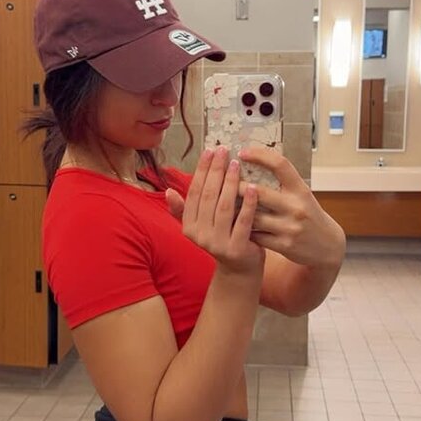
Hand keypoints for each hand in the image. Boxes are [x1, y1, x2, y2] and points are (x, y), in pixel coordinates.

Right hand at [165, 147, 264, 276]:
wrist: (240, 270)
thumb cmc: (222, 239)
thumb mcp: (201, 225)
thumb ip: (184, 210)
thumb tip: (168, 192)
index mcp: (189, 226)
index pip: (194, 192)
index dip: (201, 171)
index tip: (210, 151)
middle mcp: (199, 235)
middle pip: (208, 196)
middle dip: (216, 171)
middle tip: (224, 150)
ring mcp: (217, 244)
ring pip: (224, 207)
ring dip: (230, 182)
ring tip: (236, 164)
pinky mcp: (236, 249)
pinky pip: (243, 221)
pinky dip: (248, 203)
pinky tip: (253, 186)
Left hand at [235, 145, 345, 268]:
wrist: (327, 245)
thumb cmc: (308, 215)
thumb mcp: (302, 195)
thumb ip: (282, 183)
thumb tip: (252, 163)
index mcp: (301, 189)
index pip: (280, 165)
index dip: (260, 155)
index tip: (243, 152)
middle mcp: (296, 207)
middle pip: (259, 192)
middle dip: (238, 186)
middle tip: (223, 181)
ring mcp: (290, 227)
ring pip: (253, 216)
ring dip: (237, 211)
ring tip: (224, 204)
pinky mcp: (284, 245)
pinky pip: (256, 235)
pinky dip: (244, 229)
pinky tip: (236, 224)